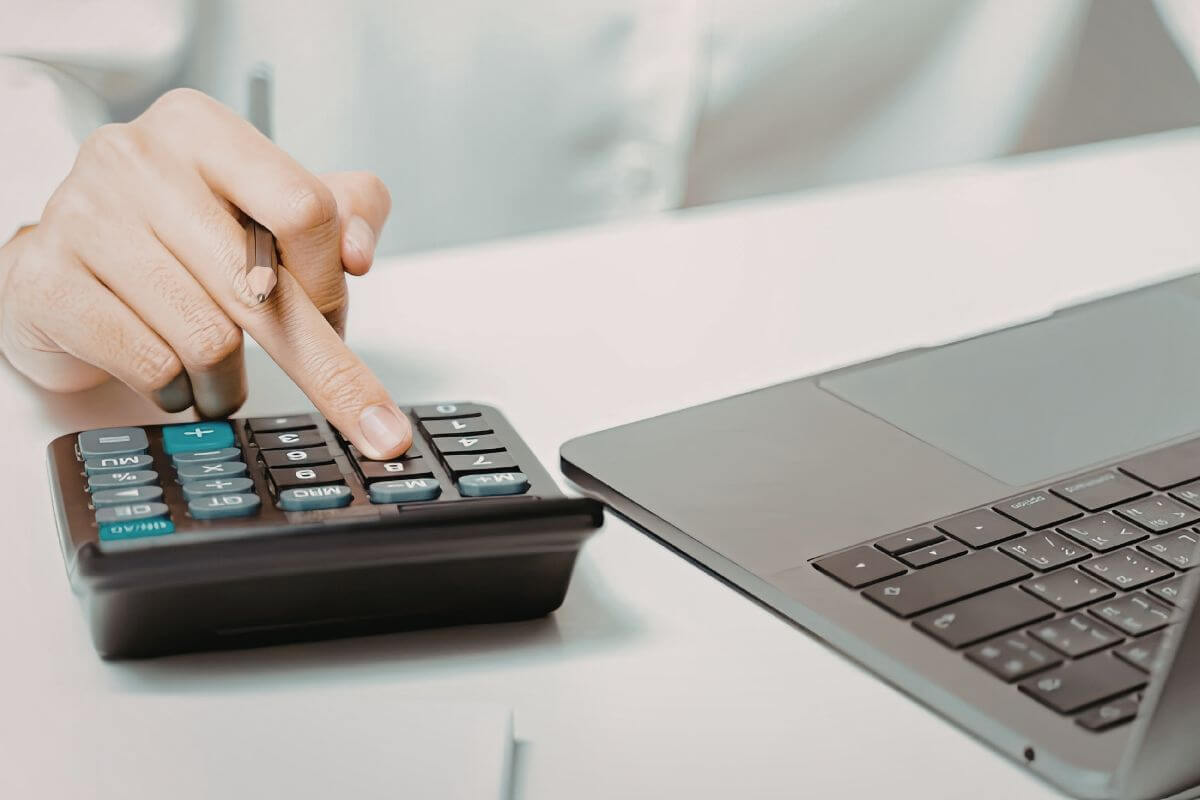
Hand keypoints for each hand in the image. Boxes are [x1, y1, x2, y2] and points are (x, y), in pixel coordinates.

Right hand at [0, 89, 411, 457]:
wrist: (66, 265)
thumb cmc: (181, 236)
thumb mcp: (269, 206)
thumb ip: (344, 212)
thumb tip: (359, 253)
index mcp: (202, 129)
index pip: (305, 209)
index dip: (329, 282)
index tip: (333, 318)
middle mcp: (138, 159)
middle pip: (261, 287)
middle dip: (319, 364)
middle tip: (367, 422)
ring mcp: (84, 216)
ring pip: (209, 339)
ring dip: (229, 380)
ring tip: (217, 373)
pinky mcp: (48, 281)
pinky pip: (153, 365)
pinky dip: (178, 390)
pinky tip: (169, 375)